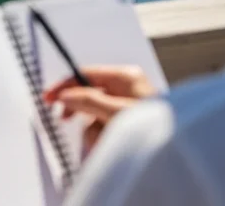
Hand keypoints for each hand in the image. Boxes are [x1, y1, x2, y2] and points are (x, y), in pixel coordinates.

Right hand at [43, 66, 157, 152]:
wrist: (176, 150)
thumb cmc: (155, 127)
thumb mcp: (116, 112)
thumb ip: (88, 101)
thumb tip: (66, 96)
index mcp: (125, 77)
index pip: (86, 74)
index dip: (65, 85)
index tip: (48, 97)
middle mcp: (126, 89)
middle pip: (88, 95)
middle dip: (81, 112)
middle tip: (65, 119)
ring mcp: (127, 107)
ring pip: (95, 115)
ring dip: (93, 131)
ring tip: (103, 142)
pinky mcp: (128, 125)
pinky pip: (105, 128)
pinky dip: (103, 138)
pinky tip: (109, 146)